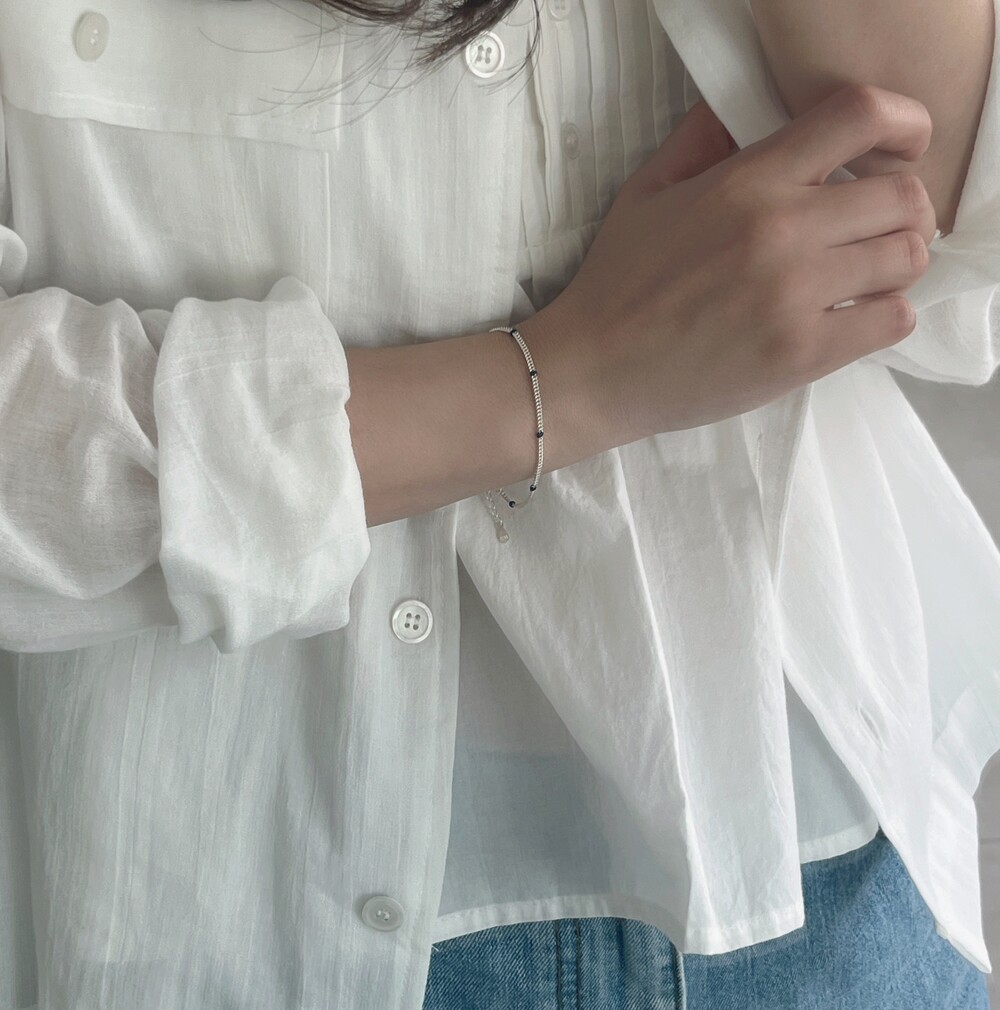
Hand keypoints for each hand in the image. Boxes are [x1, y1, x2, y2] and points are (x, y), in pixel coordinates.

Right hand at [536, 85, 935, 440]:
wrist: (595, 369)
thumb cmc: (618, 283)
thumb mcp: (647, 193)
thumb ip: (700, 140)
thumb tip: (741, 108)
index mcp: (747, 182)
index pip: (860, 116)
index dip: (902, 123)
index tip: (900, 146)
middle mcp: (780, 229)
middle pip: (902, 196)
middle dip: (898, 210)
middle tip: (871, 231)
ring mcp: (795, 295)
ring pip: (907, 258)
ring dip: (895, 265)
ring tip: (862, 278)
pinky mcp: (801, 353)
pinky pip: (893, 320)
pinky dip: (884, 315)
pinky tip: (851, 318)